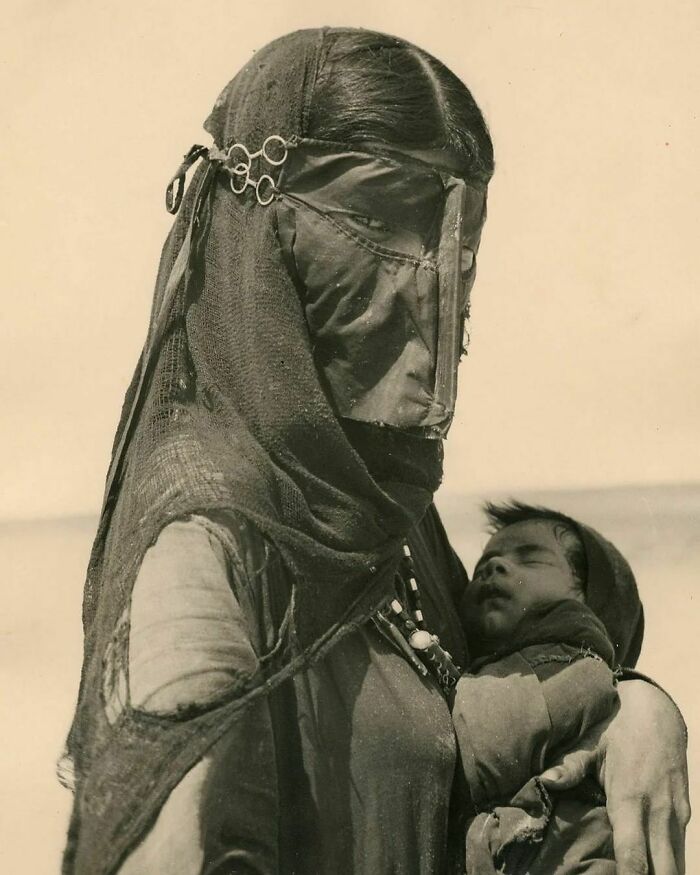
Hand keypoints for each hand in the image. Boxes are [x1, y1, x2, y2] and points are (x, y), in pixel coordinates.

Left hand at [539, 679, 689, 873]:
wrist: (656, 711)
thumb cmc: (616, 728)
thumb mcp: (590, 745)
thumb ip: (570, 768)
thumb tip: (544, 782)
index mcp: (630, 799)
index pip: (633, 857)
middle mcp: (658, 812)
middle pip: (663, 871)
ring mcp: (676, 815)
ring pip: (676, 865)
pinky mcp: (685, 814)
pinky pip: (680, 851)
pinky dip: (668, 866)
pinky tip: (651, 870)